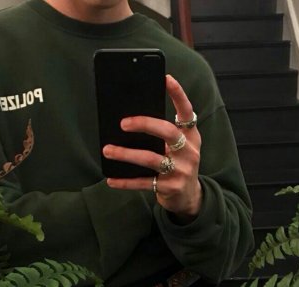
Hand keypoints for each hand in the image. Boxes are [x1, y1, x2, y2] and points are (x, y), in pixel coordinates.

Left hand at [104, 75, 201, 221]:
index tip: (165, 78)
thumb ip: (163, 133)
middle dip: (144, 124)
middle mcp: (189, 151)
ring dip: (126, 154)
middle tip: (122, 123)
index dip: (177, 94)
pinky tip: (111, 178)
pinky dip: (125, 181)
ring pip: (151, 159)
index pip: (187, 111)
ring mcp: (180, 170)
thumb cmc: (178, 164)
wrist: (189, 197)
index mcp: (191, 136)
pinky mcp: (169, 188)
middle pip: (167, 132)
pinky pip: (143, 183)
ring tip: (107, 150)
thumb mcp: (179, 147)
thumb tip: (129, 119)